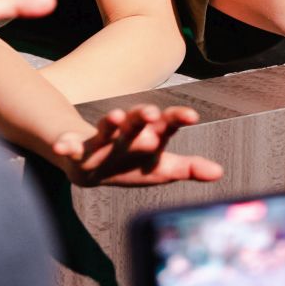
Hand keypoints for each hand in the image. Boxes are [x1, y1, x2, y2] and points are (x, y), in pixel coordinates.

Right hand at [49, 105, 224, 187]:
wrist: (88, 164)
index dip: (177, 118)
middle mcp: (125, 132)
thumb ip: (187, 167)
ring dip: (110, 122)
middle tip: (151, 113)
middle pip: (136, 120)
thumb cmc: (129, 162)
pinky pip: (70, 146)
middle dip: (142, 116)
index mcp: (148, 135)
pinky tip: (64, 147)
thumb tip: (219, 172)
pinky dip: (67, 144)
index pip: (166, 123)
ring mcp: (101, 139)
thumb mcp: (159, 167)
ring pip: (106, 128)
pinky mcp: (76, 149)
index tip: (192, 116)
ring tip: (115, 117)